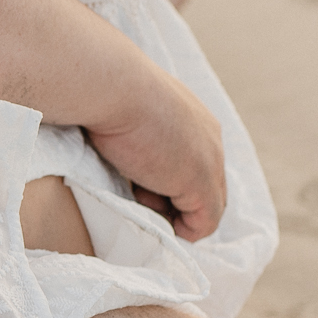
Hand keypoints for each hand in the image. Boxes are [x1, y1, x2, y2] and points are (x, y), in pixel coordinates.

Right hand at [84, 66, 224, 240]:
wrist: (112, 86)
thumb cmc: (109, 94)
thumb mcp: (128, 112)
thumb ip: (137, 132)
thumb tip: (125, 150)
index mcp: (193, 119)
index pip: (194, 162)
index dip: (168, 182)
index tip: (135, 184)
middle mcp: (209, 138)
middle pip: (206, 186)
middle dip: (175, 201)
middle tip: (137, 196)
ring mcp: (209, 161)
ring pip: (204, 207)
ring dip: (174, 214)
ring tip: (138, 198)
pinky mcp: (200, 183)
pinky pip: (203, 222)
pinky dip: (183, 231)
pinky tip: (154, 219)